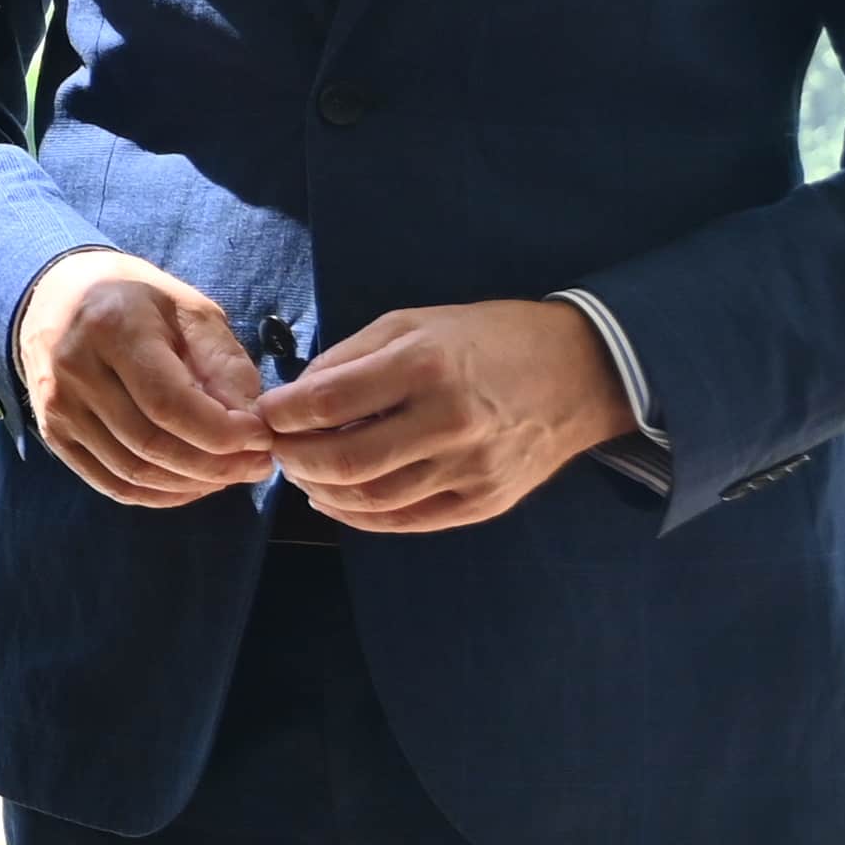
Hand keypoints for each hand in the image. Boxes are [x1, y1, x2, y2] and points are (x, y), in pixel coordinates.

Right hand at [14, 249, 272, 509]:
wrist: (58, 295)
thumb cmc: (139, 301)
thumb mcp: (191, 311)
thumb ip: (223, 365)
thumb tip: (248, 424)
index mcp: (112, 328)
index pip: (168, 405)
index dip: (222, 433)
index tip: (262, 437)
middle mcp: (75, 370)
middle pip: (151, 445)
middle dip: (217, 466)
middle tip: (258, 463)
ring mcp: (57, 407)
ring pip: (133, 474)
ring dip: (193, 484)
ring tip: (232, 473)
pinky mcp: (53, 434)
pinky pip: (111, 484)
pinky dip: (160, 495)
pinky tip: (193, 483)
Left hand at [262, 300, 629, 533]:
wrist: (578, 372)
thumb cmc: (484, 338)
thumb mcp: (411, 324)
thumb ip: (348, 359)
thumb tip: (295, 397)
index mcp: (424, 367)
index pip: (327, 402)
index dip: (282, 414)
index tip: (265, 413)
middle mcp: (448, 423)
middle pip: (343, 460)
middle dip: (295, 458)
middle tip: (278, 448)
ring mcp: (470, 469)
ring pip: (371, 499)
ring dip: (321, 490)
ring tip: (303, 471)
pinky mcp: (486, 502)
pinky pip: (407, 521)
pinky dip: (360, 516)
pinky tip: (336, 499)